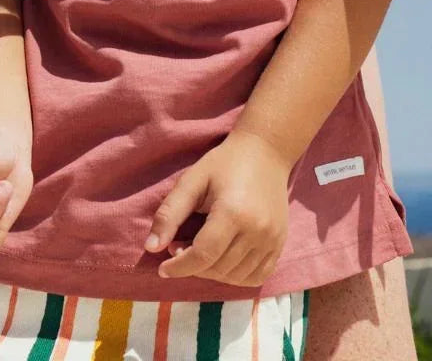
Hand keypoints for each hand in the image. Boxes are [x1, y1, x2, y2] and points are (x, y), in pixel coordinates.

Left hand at [145, 130, 289, 286]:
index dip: (179, 267)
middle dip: (192, 266)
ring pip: (236, 277)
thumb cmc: (223, 164)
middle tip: (176, 247)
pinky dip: (235, 276)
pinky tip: (220, 259)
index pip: (203, 255)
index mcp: (233, 213)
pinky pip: (256, 276)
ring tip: (196, 252)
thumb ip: (169, 214)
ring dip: (211, 273)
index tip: (162, 269)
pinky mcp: (280, 246)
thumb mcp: (191, 181)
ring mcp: (272, 241)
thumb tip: (151, 247)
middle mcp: (257, 232)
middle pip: (219, 268)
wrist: (264, 154)